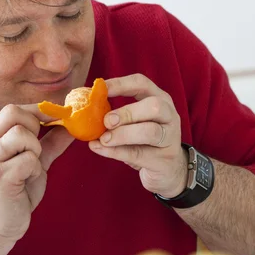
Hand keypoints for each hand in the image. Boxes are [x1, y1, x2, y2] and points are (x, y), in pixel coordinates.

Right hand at [0, 104, 73, 240]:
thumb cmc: (16, 191)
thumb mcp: (35, 161)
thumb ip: (51, 142)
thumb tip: (71, 124)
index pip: (13, 109)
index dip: (38, 111)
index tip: (56, 118)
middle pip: (13, 113)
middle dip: (35, 126)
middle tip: (36, 148)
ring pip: (20, 134)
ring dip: (34, 149)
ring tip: (30, 166)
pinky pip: (27, 159)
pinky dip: (34, 169)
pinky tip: (26, 181)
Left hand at [88, 74, 187, 197]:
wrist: (168, 171)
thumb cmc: (145, 142)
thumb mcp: (133, 124)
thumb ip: (114, 116)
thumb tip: (84, 111)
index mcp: (159, 99)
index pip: (141, 83)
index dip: (120, 84)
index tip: (99, 89)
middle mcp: (169, 115)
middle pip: (153, 106)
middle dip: (127, 112)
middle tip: (106, 121)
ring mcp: (170, 138)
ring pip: (151, 131)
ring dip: (123, 134)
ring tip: (104, 139)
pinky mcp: (164, 160)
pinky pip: (139, 154)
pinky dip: (117, 151)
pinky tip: (100, 149)